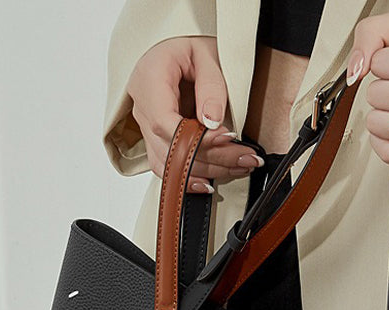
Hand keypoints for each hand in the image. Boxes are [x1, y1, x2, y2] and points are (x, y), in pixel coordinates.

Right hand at [126, 37, 262, 191]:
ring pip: (168, 163)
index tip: (227, 137)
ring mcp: (145, 125)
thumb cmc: (191, 48)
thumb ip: (211, 87)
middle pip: (170, 147)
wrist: (179, 50)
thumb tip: (212, 123)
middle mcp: (141, 105)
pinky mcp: (154, 139)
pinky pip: (167, 166)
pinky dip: (190, 177)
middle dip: (212, 158)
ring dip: (206, 171)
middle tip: (247, 158)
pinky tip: (212, 182)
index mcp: (149, 78)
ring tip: (240, 166)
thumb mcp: (208, 55)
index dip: (194, 138)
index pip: (164, 122)